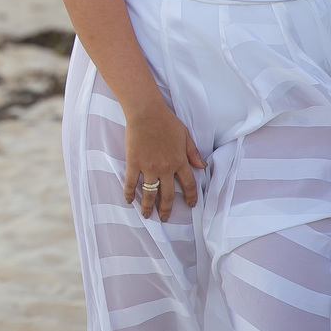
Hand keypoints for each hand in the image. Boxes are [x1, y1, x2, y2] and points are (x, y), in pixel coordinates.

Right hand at [122, 103, 205, 221]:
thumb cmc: (166, 121)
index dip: (191, 197)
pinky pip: (131, 182)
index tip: (190, 205)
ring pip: (149, 192)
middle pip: (168, 194)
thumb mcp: (185, 136)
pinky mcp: (134, 163)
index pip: (189, 185)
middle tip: (164, 218)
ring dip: (148, 206)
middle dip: (166, 209)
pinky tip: (128, 201)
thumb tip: (202, 166)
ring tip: (146, 215)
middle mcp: (165, 168)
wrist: (146, 112)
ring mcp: (148, 167)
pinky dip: (129, 193)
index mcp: (180, 161)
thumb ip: (193, 153)